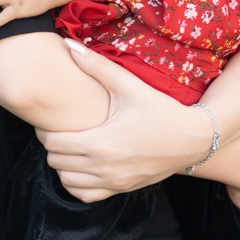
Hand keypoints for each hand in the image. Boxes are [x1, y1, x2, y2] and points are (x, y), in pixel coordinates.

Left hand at [35, 44, 211, 201]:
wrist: (193, 139)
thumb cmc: (161, 111)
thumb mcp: (130, 87)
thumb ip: (98, 66)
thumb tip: (69, 45)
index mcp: (100, 143)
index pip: (53, 144)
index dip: (46, 131)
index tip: (52, 121)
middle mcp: (103, 167)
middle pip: (55, 162)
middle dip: (53, 146)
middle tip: (60, 131)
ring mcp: (112, 182)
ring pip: (66, 181)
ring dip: (63, 165)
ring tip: (71, 148)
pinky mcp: (121, 189)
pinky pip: (84, 195)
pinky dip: (76, 184)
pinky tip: (82, 166)